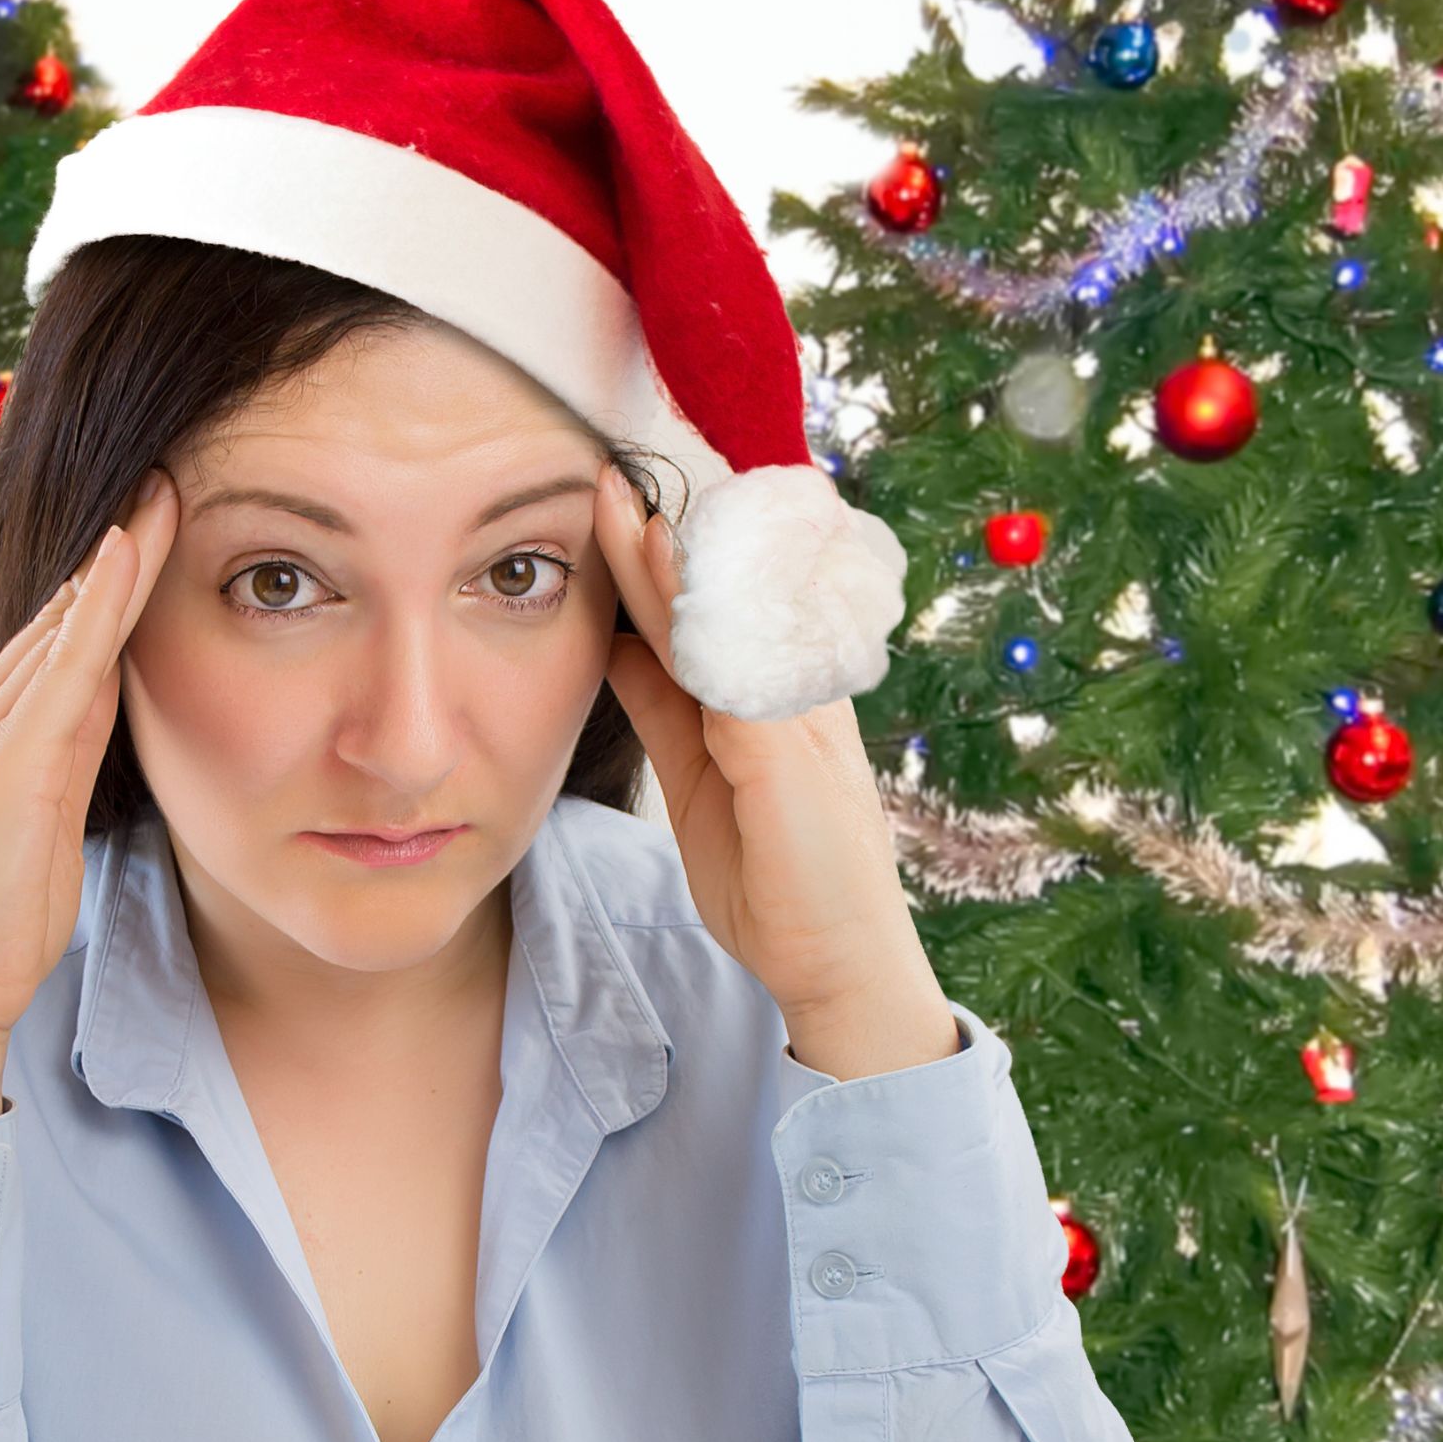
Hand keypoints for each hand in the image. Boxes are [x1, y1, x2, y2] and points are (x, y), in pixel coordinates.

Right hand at [0, 464, 180, 1053]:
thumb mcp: (41, 834)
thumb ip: (64, 768)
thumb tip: (103, 715)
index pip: (52, 648)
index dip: (99, 589)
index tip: (141, 534)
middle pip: (59, 621)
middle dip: (113, 554)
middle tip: (163, 482)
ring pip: (64, 629)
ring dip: (116, 558)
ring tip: (162, 492)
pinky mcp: (6, 761)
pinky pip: (65, 665)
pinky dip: (99, 604)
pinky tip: (128, 552)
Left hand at [593, 462, 956, 1079]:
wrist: (837, 965)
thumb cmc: (775, 878)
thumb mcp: (699, 778)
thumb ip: (667, 709)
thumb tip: (619, 644)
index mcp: (766, 696)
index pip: (707, 613)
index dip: (659, 559)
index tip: (609, 505)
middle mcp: (791, 691)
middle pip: (719, 600)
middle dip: (660, 537)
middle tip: (606, 476)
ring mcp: (796, 717)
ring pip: (731, 623)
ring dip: (676, 560)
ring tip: (625, 502)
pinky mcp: (789, 752)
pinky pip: (739, 672)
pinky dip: (702, 625)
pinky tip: (669, 587)